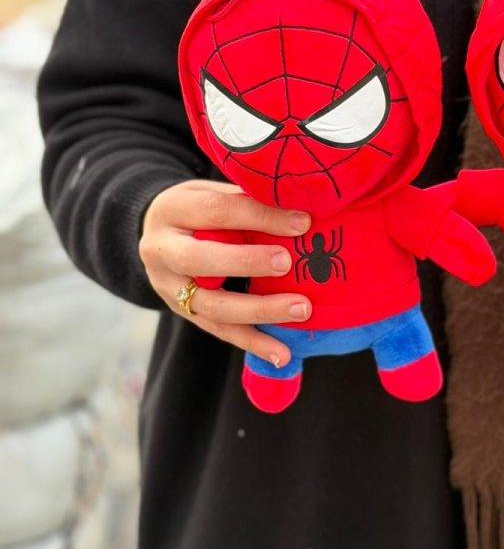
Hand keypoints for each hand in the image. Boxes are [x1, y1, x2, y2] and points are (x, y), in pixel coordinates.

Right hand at [140, 180, 311, 367]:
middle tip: (287, 263)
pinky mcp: (183, 313)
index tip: (301, 222)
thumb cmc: (199, 209)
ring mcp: (169, 288)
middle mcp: (161, 251)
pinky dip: (253, 344)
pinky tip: (282, 354)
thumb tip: (300, 211)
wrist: (157, 232)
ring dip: (259, 311)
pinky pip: (219, 331)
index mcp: (171, 210)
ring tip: (301, 310)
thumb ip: (246, 201)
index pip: (216, 211)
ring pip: (212, 306)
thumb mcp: (213, 193)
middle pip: (199, 260)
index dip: (259, 216)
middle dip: (245, 262)